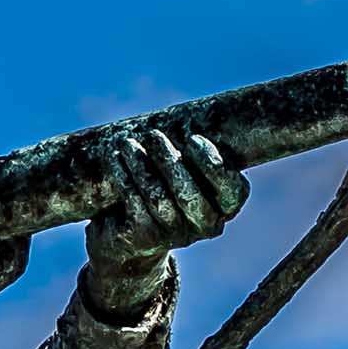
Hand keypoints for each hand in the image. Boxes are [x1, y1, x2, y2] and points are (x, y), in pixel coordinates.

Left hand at [79, 125, 247, 320]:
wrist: (129, 235)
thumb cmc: (165, 189)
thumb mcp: (187, 170)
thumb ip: (195, 151)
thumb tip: (195, 109)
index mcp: (224, 208)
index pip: (232, 191)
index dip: (214, 165)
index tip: (193, 138)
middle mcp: (205, 225)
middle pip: (190, 194)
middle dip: (171, 161)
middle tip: (154, 136)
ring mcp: (176, 236)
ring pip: (159, 199)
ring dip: (141, 166)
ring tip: (128, 143)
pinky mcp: (146, 239)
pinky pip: (134, 204)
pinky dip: (124, 178)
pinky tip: (114, 158)